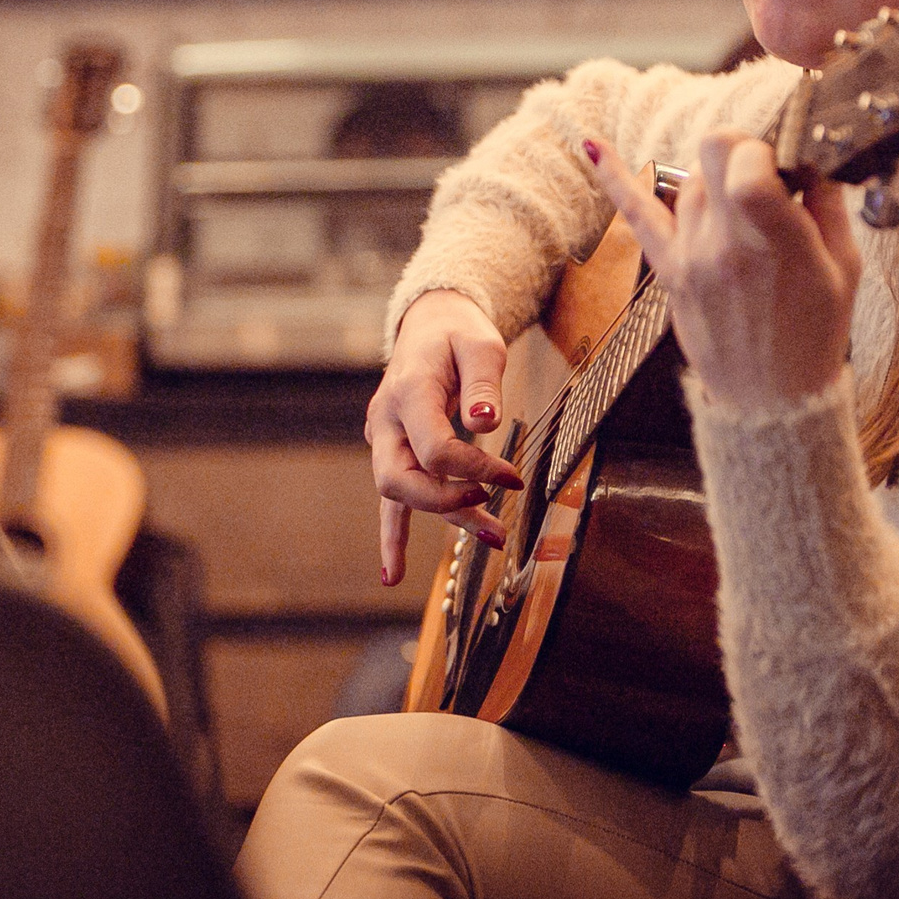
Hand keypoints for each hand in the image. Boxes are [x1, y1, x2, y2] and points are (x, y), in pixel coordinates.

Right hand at [367, 289, 523, 585]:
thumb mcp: (480, 344)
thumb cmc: (458, 335)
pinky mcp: (392, 451)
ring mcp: (384, 437)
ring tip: (492, 534)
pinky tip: (391, 575)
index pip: (435, 449)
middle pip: (401, 479)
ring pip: (399, 492)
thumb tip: (486, 421)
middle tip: (492, 511)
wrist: (430, 324)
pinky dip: (392, 537)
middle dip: (446, 503)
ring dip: (442, 517)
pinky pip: (389, 500)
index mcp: (408, 391)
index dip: (475, 469)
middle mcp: (387, 419)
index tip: (513, 476)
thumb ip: (483, 382)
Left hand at [583, 132, 856, 416]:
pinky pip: (637, 216)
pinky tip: (593, 145)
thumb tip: (812, 156)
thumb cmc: (815, 337)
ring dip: (717, 181)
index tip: (782, 163)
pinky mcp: (669, 271)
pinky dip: (614, 178)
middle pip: (712, 154)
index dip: (763, 149)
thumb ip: (827, 204)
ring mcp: (690, 257)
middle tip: (764, 176)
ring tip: (744, 212)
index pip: (746, 164)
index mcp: (777, 244)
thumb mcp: (845, 269)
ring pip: (691, 181)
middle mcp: (725, 246)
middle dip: (742, 150)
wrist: (773, 402)